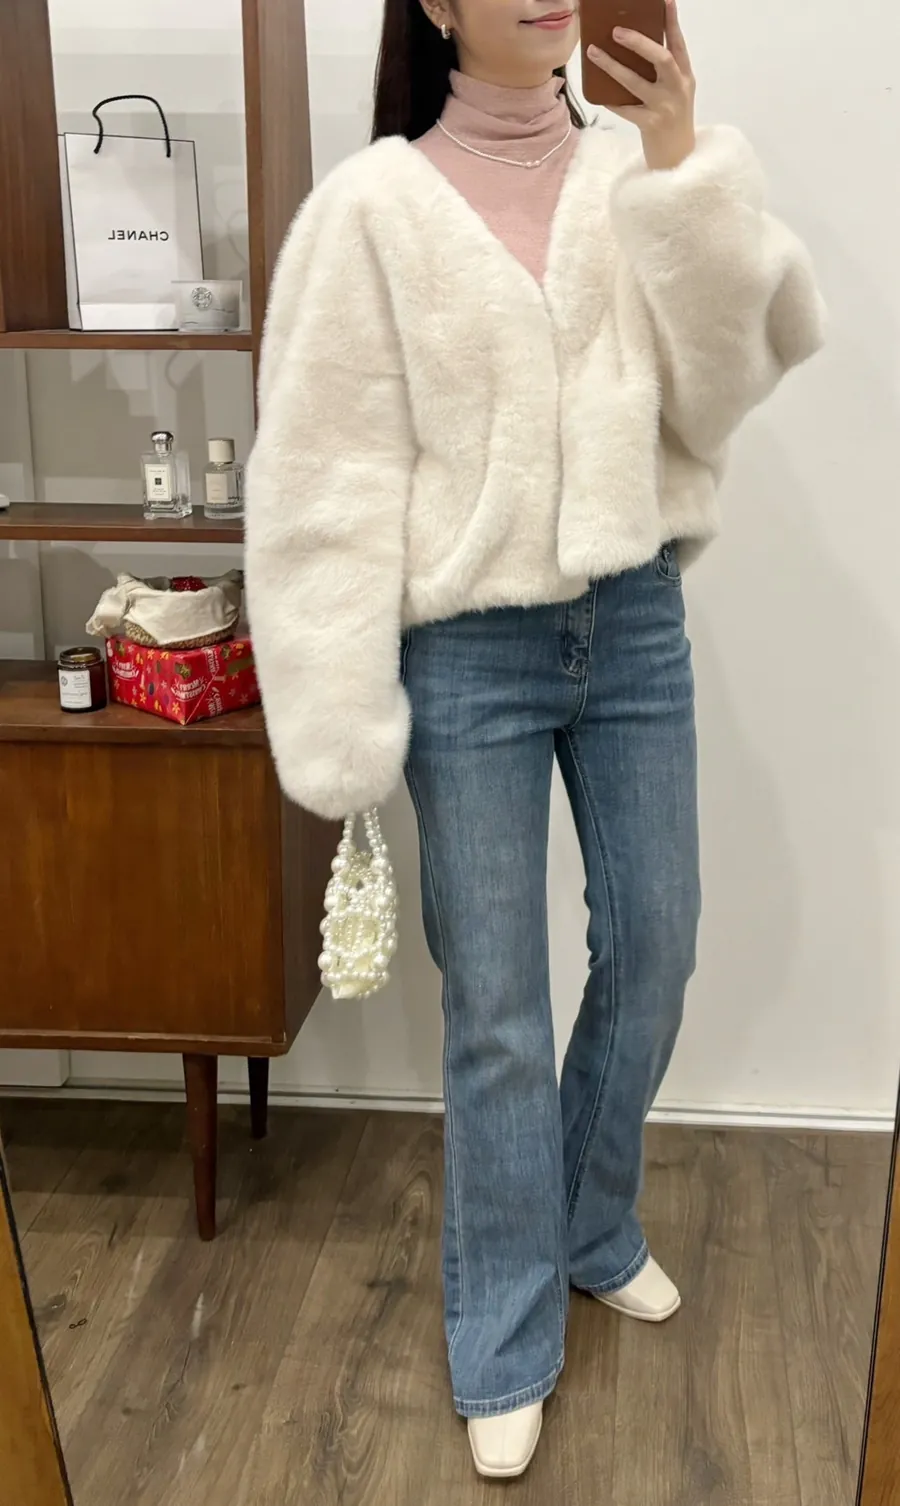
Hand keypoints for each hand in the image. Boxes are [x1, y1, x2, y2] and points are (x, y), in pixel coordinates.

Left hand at [587, 0, 695, 170]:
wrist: (678, 159)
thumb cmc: (672, 120)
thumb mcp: (676, 92)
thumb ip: (663, 72)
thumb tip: (636, 47)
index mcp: (685, 76)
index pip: (678, 44)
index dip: (672, 21)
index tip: (665, 1)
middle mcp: (678, 89)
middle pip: (661, 58)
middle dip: (639, 42)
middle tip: (616, 31)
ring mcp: (665, 107)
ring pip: (636, 82)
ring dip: (612, 66)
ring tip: (594, 53)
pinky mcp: (651, 125)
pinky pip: (626, 109)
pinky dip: (612, 101)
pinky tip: (599, 94)